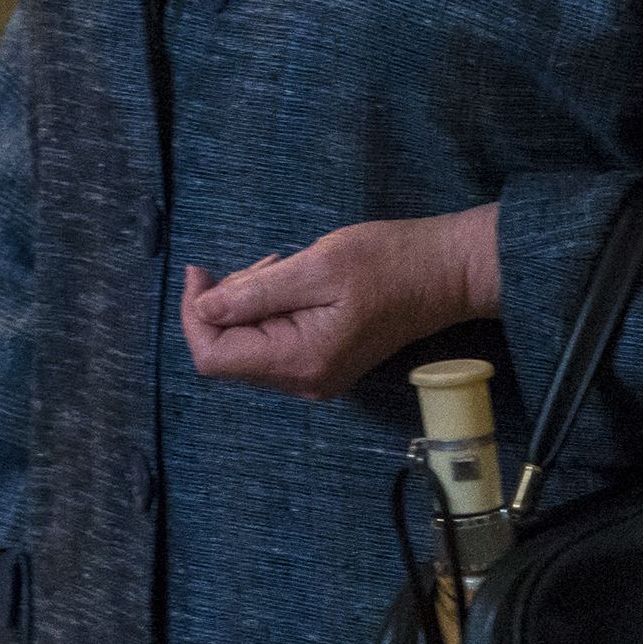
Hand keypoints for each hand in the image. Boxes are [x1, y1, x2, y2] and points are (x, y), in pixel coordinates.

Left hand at [181, 203, 501, 400]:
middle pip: (227, 353)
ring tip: (281, 266)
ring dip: (248, 303)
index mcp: (301, 361)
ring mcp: (315, 376)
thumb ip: (255, 292)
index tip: (200, 272)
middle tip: (263, 262)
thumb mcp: (316, 267)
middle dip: (225, 304)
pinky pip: (272, 342)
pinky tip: (291, 281)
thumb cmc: (387, 262)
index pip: (213, 357)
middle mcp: (304, 381)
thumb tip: (203, 308)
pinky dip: (267, 310)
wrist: (447, 273)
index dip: (195, 316)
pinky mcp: (323, 362)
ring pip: (248, 346)